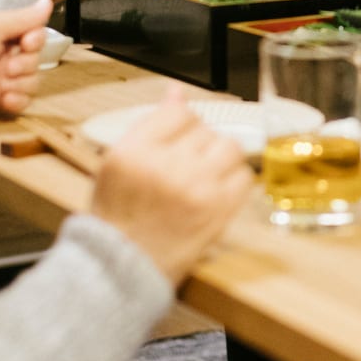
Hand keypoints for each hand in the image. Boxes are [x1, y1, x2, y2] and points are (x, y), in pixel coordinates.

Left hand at [0, 0, 52, 117]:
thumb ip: (24, 16)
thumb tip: (47, 1)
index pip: (33, 33)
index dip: (36, 38)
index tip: (26, 42)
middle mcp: (2, 54)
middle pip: (35, 57)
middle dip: (25, 62)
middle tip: (7, 66)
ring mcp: (0, 78)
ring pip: (32, 80)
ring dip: (21, 82)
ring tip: (2, 84)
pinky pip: (24, 100)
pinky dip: (17, 100)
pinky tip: (5, 98)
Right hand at [89, 87, 253, 285]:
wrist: (124, 266)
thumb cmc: (119, 217)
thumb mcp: (117, 163)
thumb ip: (149, 126)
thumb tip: (176, 94)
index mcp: (135, 151)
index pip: (179, 112)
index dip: (182, 124)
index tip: (179, 139)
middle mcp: (166, 165)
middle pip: (205, 129)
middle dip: (198, 144)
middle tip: (185, 165)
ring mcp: (196, 187)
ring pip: (229, 146)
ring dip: (220, 158)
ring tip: (203, 176)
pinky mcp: (218, 210)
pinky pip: (244, 177)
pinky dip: (234, 181)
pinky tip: (215, 192)